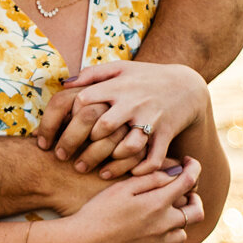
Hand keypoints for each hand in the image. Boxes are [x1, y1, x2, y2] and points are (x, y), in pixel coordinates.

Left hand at [37, 63, 209, 176]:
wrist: (187, 86)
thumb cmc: (146, 78)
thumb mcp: (121, 68)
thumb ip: (93, 74)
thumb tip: (65, 84)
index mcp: (118, 85)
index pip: (85, 102)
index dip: (67, 120)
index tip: (55, 136)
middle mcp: (133, 102)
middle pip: (102, 126)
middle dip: (83, 146)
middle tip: (66, 159)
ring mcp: (151, 119)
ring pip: (128, 145)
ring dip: (111, 161)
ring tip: (97, 170)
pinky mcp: (166, 133)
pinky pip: (153, 157)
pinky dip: (140, 169)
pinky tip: (129, 174)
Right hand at [42, 159, 206, 242]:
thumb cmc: (97, 211)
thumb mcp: (121, 187)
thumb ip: (150, 178)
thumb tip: (174, 172)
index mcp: (157, 204)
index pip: (188, 182)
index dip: (194, 168)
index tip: (189, 163)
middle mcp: (163, 227)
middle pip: (196, 213)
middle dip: (195, 200)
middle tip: (186, 193)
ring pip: (181, 234)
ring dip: (177, 222)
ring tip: (162, 214)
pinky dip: (155, 238)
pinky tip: (137, 231)